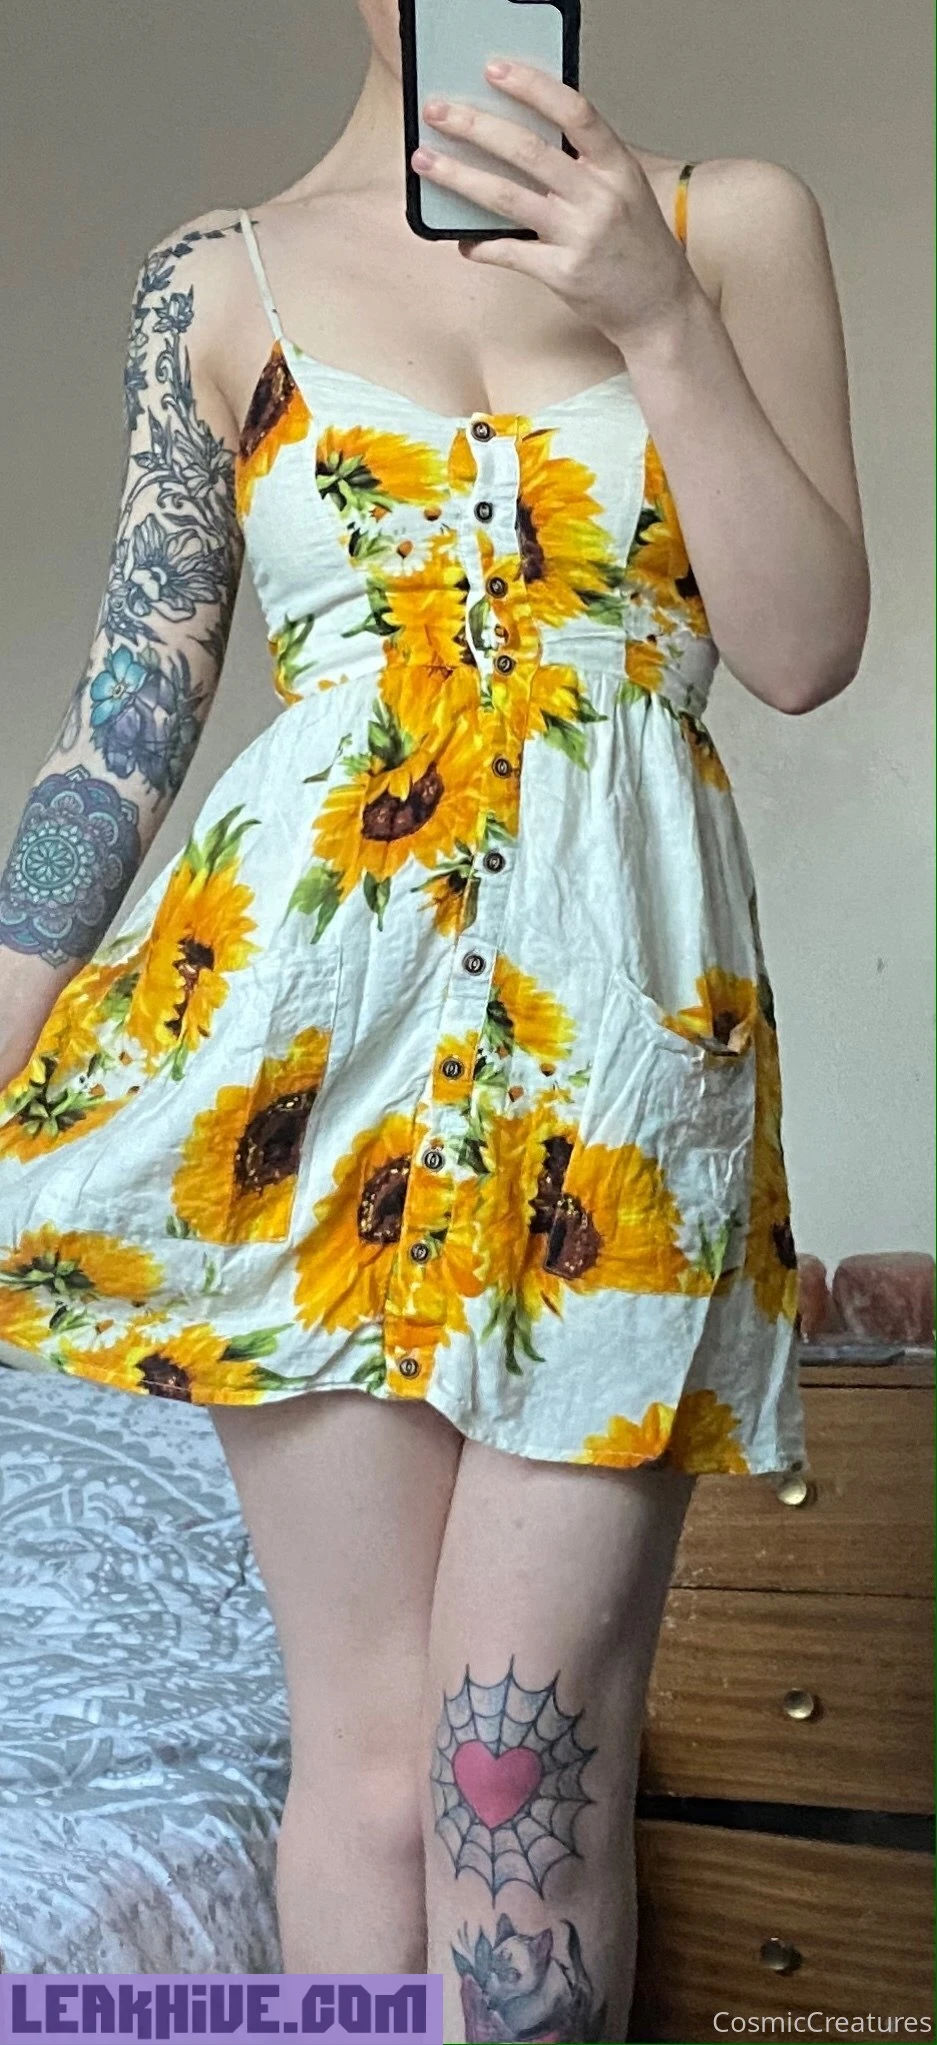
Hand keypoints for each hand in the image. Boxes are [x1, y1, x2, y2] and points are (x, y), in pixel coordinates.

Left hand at [412, 61, 696, 351]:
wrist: (660, 309)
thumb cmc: (637, 247)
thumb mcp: (625, 191)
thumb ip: (584, 165)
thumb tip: (521, 139)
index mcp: (617, 168)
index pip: (574, 113)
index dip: (533, 87)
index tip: (494, 71)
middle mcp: (599, 198)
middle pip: (528, 151)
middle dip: (475, 127)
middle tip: (438, 112)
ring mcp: (581, 237)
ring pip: (507, 198)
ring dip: (460, 177)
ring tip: (426, 162)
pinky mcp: (564, 275)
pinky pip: (509, 254)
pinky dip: (479, 245)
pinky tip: (459, 240)